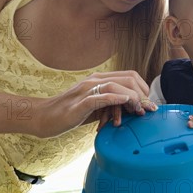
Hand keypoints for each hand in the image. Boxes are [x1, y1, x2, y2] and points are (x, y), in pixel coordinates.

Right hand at [33, 70, 157, 137]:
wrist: (44, 117)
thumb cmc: (71, 113)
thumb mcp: (96, 107)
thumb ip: (113, 104)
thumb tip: (134, 110)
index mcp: (100, 79)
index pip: (131, 76)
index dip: (144, 89)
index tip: (149, 104)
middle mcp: (95, 80)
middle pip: (128, 78)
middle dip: (143, 94)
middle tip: (148, 110)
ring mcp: (86, 90)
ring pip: (116, 86)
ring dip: (132, 98)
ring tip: (139, 111)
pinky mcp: (79, 103)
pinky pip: (100, 97)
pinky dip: (115, 99)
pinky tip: (125, 103)